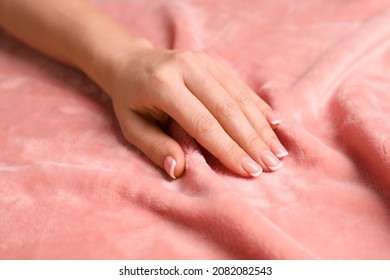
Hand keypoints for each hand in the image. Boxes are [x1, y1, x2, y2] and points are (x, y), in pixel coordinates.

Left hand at [104, 46, 287, 177]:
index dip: (228, 149)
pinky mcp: (213, 62)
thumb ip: (155, 148)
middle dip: (252, 140)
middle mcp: (187, 68)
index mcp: (163, 86)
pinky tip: (275, 125)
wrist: (131, 63)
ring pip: (238, 97)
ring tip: (277, 152)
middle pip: (227, 109)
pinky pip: (240, 87)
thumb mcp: (132, 127)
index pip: (203, 124)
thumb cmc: (131, 101)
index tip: (249, 171)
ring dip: (260, 126)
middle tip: (271, 165)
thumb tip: (179, 170)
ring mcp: (203, 62)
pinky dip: (258, 107)